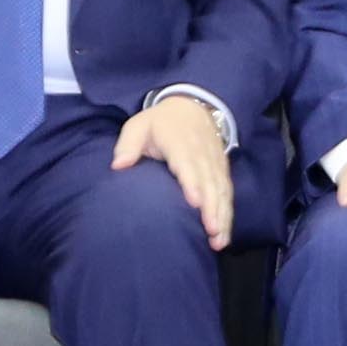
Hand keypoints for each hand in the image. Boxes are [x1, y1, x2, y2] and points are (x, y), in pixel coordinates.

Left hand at [120, 88, 240, 247]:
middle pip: (210, 182)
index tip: (194, 202)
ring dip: (222, 215)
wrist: (191, 105)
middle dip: (212, 207)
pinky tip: (224, 234)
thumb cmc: (160, 123)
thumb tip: (118, 166)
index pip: (187, 163)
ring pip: (222, 190)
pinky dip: (227, 213)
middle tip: (211, 231)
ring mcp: (215, 162)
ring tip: (219, 240)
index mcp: (179, 142)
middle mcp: (201, 153)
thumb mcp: (139, 125)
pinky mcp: (222, 169)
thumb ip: (128, 145)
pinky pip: (227, 192)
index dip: (192, 182)